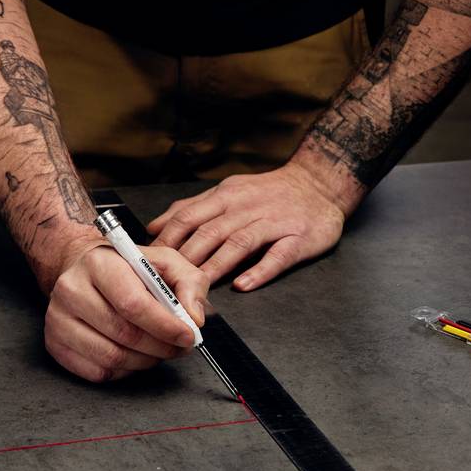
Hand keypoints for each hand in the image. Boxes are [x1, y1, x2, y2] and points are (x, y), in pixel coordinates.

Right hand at [45, 244, 208, 382]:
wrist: (85, 269)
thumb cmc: (127, 268)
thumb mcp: (166, 262)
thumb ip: (189, 284)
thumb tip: (194, 317)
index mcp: (100, 263)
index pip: (133, 304)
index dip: (165, 326)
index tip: (188, 335)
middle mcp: (72, 289)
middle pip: (124, 334)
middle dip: (161, 347)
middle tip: (179, 347)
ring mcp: (58, 318)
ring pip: (111, 358)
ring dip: (145, 361)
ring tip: (158, 350)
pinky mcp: (55, 343)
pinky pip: (97, 372)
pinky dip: (123, 371)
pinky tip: (133, 355)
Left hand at [147, 162, 353, 290]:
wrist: (320, 184)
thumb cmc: (270, 193)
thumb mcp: (229, 191)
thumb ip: (193, 209)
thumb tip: (155, 227)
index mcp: (227, 196)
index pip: (190, 216)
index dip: (168, 239)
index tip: (150, 259)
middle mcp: (247, 207)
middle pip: (211, 232)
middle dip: (186, 257)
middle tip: (168, 280)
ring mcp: (274, 222)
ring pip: (240, 243)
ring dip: (216, 265)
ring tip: (198, 286)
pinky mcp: (298, 238)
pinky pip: (278, 256)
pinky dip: (260, 270)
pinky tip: (244, 285)